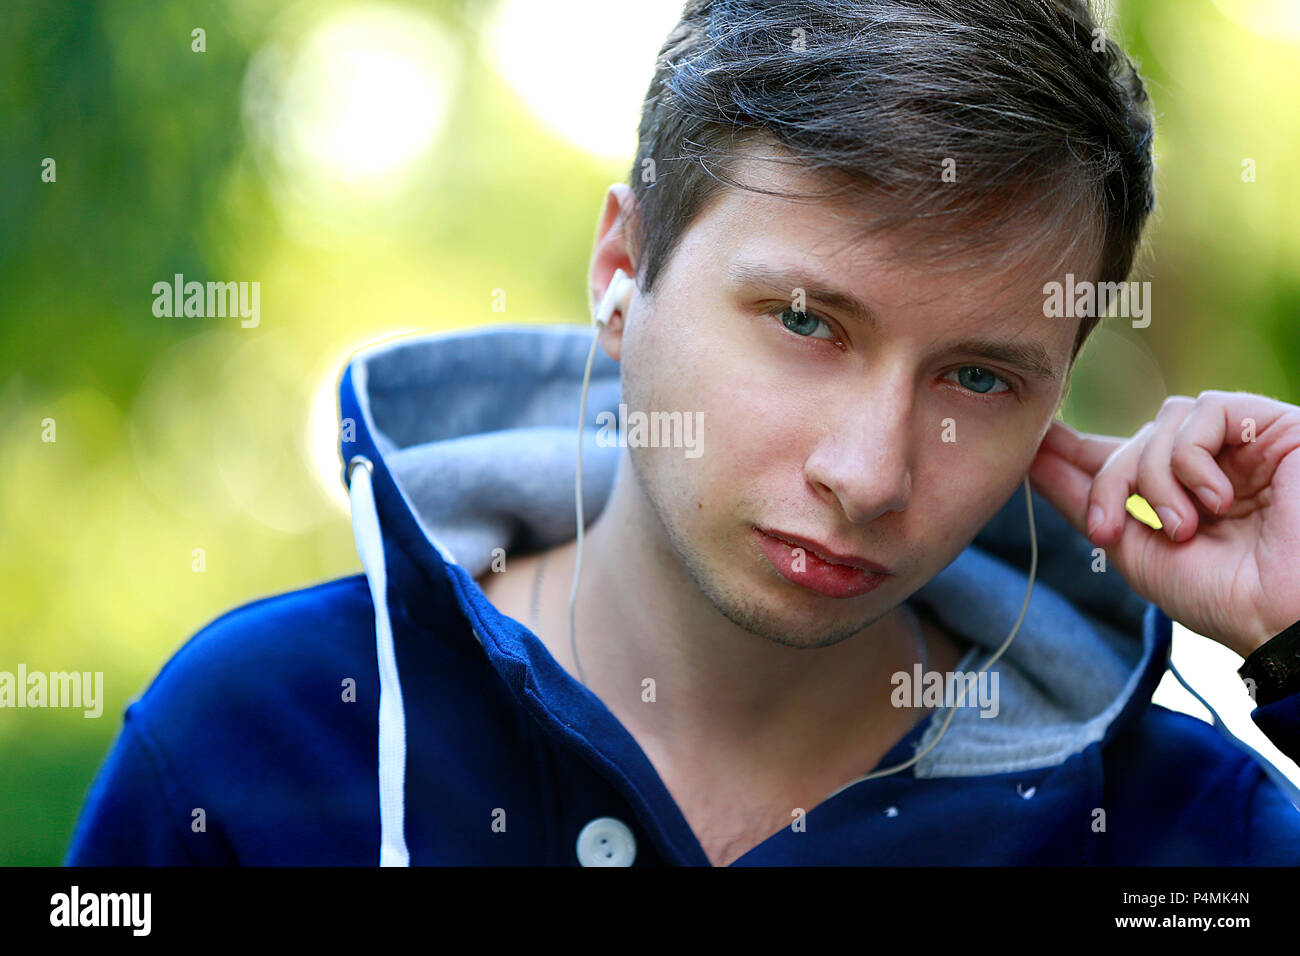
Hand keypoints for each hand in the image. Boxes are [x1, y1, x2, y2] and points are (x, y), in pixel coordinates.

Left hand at [1028, 390, 1299, 658]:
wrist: (1283, 618)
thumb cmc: (1222, 597)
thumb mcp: (1135, 550)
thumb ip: (1088, 503)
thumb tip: (1034, 459)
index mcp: (1187, 493)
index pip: (1127, 454)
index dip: (1080, 449)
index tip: (1036, 446)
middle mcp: (1218, 463)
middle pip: (1136, 438)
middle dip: (1109, 481)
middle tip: (1109, 530)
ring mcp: (1247, 444)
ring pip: (1164, 421)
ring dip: (1154, 476)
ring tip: (1182, 528)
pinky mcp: (1276, 426)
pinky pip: (1207, 410)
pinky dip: (1192, 458)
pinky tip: (1214, 500)